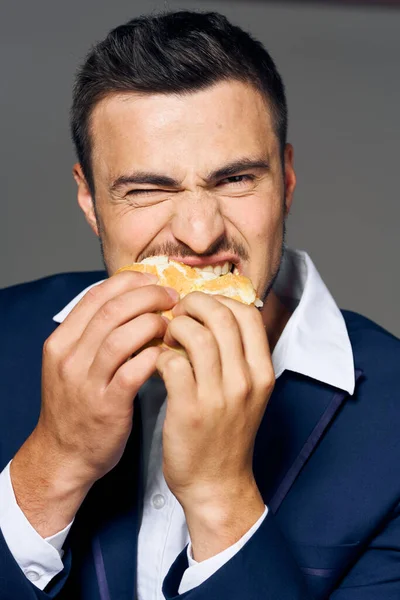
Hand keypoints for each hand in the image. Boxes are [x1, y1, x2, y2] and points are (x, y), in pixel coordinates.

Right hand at [10, 271, 178, 535]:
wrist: (65, 455)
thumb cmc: (78, 405)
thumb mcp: (73, 364)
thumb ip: (95, 334)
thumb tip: (133, 300)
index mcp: (62, 341)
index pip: (96, 296)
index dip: (129, 282)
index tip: (153, 280)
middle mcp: (70, 358)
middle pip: (111, 310)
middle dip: (147, 297)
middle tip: (172, 297)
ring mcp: (86, 382)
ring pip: (120, 337)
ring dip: (152, 324)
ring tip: (171, 325)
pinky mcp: (106, 406)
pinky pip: (132, 371)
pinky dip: (153, 356)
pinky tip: (167, 353)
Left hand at [155, 292, 273, 559]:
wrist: (217, 484)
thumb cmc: (228, 433)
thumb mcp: (248, 392)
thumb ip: (238, 356)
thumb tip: (214, 314)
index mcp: (263, 371)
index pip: (248, 314)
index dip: (220, 300)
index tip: (200, 307)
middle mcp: (246, 380)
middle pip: (221, 316)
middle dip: (193, 305)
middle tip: (177, 314)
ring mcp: (219, 396)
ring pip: (195, 335)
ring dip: (174, 328)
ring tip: (165, 338)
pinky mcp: (190, 410)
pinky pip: (172, 362)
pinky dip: (160, 354)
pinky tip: (158, 363)